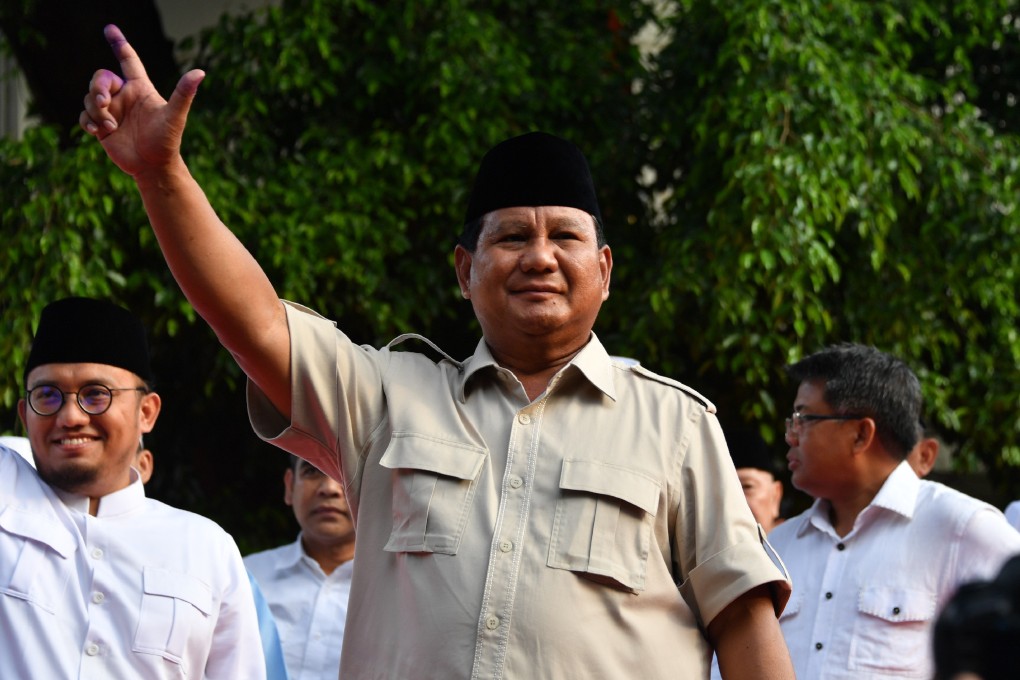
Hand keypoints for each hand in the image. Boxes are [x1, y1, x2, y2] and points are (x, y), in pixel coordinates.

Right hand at [80, 24, 204, 177]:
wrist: (154, 166)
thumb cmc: (167, 140)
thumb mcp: (175, 115)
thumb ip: (183, 93)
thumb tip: (200, 72)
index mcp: (140, 88)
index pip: (127, 60)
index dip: (118, 43)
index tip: (109, 28)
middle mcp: (125, 96)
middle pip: (100, 78)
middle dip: (98, 88)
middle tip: (104, 103)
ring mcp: (113, 111)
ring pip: (89, 98)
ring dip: (96, 111)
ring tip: (112, 127)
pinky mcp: (102, 127)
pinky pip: (84, 116)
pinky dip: (87, 121)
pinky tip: (98, 132)